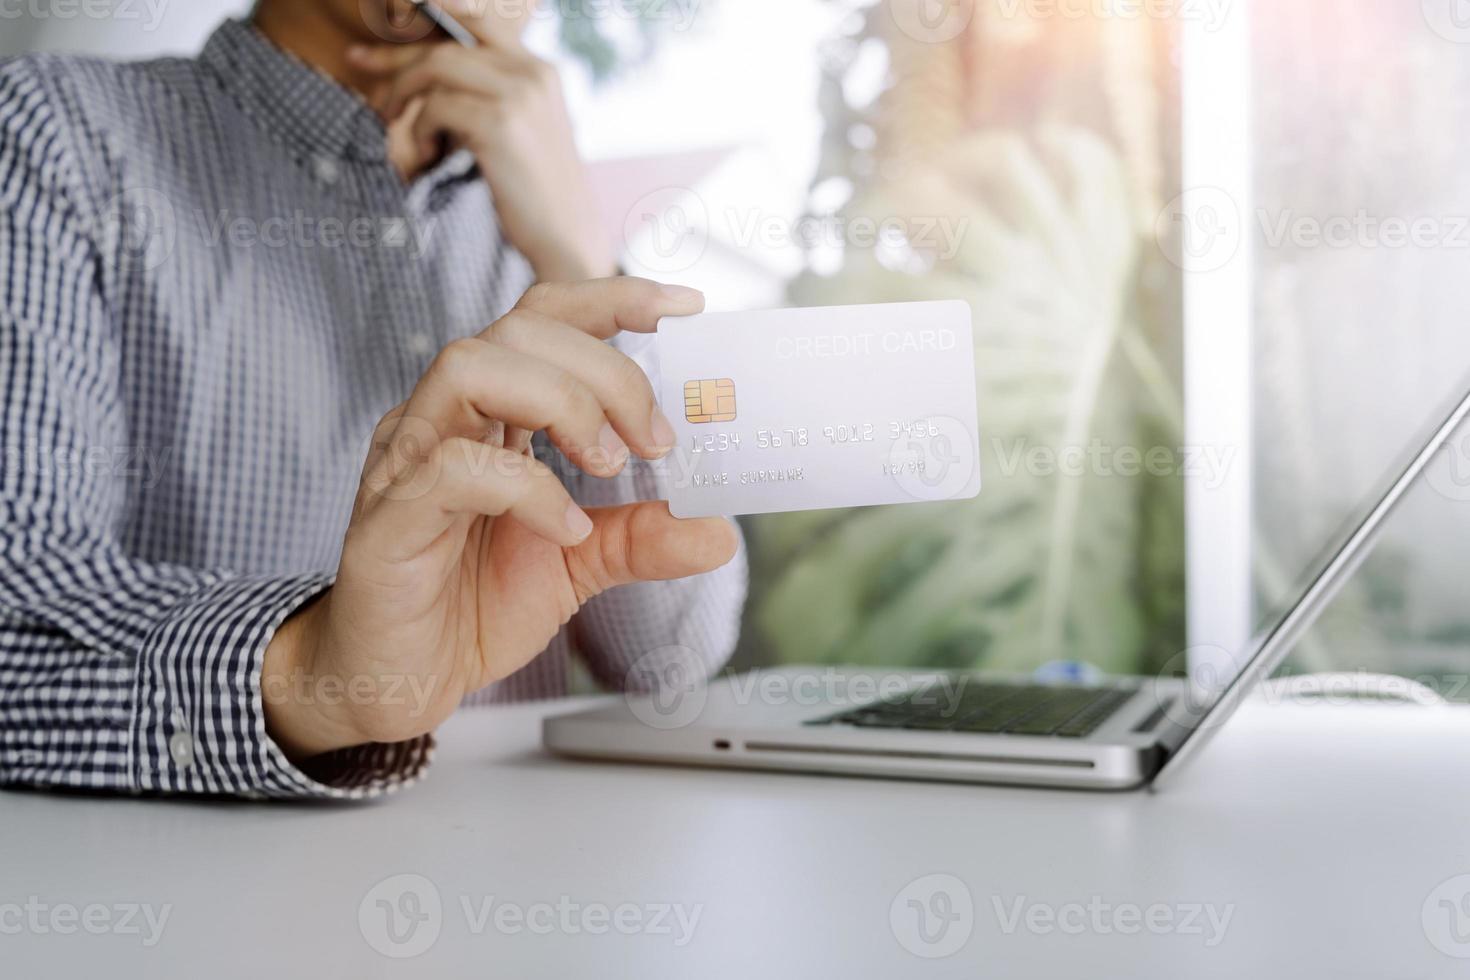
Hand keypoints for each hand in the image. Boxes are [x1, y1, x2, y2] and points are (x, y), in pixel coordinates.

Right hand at [263, 278, 736, 758]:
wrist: (399, 680)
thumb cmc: (469, 606)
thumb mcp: (576, 563)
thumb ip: (640, 538)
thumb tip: (718, 532)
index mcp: (488, 413)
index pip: (544, 318)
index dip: (614, 299)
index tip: (687, 308)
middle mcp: (443, 419)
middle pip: (519, 328)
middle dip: (606, 370)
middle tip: (657, 440)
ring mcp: (407, 460)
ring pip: (471, 368)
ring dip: (560, 401)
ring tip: (609, 462)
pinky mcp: (388, 517)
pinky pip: (453, 467)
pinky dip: (528, 487)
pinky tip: (566, 528)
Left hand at [348, 32, 614, 281]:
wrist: (567, 237)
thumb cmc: (536, 193)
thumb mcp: (521, 131)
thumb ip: (489, 96)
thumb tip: (427, 76)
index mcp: (539, 70)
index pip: (478, 20)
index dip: (433, 9)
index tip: (390, 12)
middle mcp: (533, 73)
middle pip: (447, 43)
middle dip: (396, 55)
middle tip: (358, 62)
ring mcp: (519, 96)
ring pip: (436, 68)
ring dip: (403, 94)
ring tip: (392, 121)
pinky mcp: (500, 124)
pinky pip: (437, 107)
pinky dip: (418, 129)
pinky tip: (423, 155)